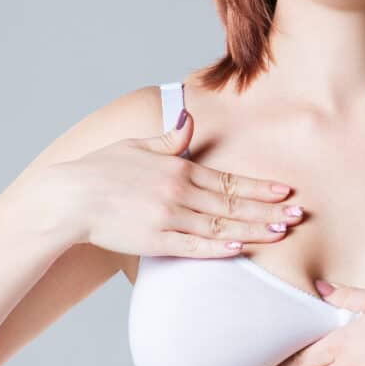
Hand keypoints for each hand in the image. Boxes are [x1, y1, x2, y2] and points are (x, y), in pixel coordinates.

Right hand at [41, 107, 305, 255]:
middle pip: (232, 203)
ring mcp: (168, 217)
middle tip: (297, 215)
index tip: (286, 191)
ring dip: (253, 229)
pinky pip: (193, 245)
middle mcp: (178, 191)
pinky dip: (217, 246)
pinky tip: (239, 247)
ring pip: (220, 224)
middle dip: (268, 210)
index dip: (260, 187)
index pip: (229, 179)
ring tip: (281, 232)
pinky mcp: (154, 241)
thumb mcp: (137, 145)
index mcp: (178, 168)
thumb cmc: (100, 170)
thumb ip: (169, 138)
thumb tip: (190, 118)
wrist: (67, 198)